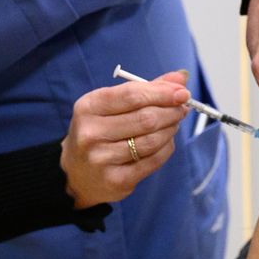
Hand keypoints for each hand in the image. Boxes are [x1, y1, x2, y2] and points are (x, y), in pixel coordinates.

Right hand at [60, 71, 189, 208]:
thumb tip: (181, 77)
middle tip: (182, 108)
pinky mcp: (116, 180)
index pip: (132, 95)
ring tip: (173, 123)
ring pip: (152, 140)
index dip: (162, 92)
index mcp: (88, 107)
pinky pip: (153, 160)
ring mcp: (102, 159)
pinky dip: (166, 148)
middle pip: (146, 118)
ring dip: (170, 129)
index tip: (182, 92)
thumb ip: (145, 89)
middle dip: (171, 111)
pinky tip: (165, 142)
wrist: (76, 173)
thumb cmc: (99, 130)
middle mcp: (91, 133)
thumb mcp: (112, 105)